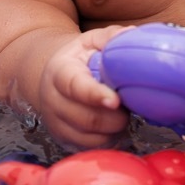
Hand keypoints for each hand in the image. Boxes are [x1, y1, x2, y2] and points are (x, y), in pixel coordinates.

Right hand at [36, 26, 130, 149]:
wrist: (55, 77)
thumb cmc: (80, 58)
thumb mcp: (91, 40)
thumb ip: (110, 37)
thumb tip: (131, 35)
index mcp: (60, 72)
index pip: (75, 87)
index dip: (95, 95)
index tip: (116, 100)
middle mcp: (53, 100)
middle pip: (85, 118)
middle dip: (114, 117)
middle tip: (127, 105)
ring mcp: (56, 123)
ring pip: (89, 138)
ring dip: (113, 130)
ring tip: (121, 114)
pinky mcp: (64, 140)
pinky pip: (90, 149)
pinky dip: (108, 141)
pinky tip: (113, 127)